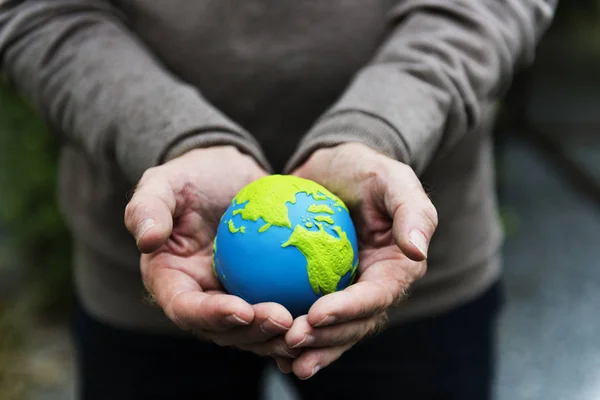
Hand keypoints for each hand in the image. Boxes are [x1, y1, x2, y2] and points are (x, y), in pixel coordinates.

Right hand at [124, 146, 298, 358]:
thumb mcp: (163, 182)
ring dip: (279, 335)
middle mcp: (200, 297)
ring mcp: (230, 297)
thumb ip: (147, 207)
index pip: (185, 308)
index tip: (243, 310)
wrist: (227, 175)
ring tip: (308, 327)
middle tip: (286, 321)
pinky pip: (278, 308)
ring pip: (254, 330)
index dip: (211, 316)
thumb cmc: (191, 176)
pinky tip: (325, 314)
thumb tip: (146, 239)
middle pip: (223, 330)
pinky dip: (298, 317)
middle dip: (253, 334)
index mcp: (170, 281)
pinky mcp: (259, 290)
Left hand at [276, 142, 437, 378]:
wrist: (331, 169)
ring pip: (331, 330)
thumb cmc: (364, 169)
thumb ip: (411, 211)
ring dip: (309, 346)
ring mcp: (345, 292)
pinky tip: (265, 343)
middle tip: (292, 340)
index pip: (377, 296)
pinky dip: (290, 332)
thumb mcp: (391, 178)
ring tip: (280, 355)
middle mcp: (373, 287)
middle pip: (354, 323)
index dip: (350, 309)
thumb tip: (416, 251)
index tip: (317, 313)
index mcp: (396, 268)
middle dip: (326, 338)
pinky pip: (306, 315)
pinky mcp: (318, 290)